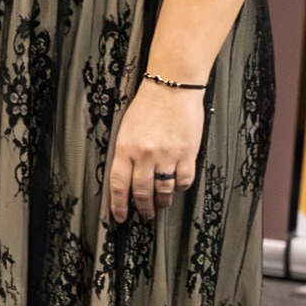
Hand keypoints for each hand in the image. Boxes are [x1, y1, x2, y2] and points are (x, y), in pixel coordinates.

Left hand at [106, 80, 206, 222]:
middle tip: (145, 215)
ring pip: (164, 190)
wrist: (172, 88)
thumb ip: (126, 153)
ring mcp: (167, 155)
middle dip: (143, 208)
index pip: (119, 184)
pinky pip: (184, 180)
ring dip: (162, 202)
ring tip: (161, 205)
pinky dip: (180, 187)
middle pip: (142, 192)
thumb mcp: (126, 128)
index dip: (119, 205)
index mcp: (126, 148)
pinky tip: (177, 187)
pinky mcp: (187, 154)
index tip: (120, 217)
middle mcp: (145, 155)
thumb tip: (126, 178)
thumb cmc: (147, 106)